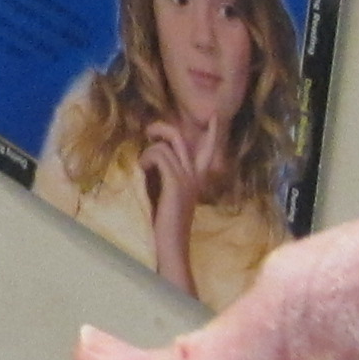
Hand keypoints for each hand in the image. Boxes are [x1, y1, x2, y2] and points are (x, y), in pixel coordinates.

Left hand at [138, 117, 217, 292]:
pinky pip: (159, 156)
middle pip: (181, 138)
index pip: (208, 150)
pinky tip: (143, 169)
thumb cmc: (164, 220)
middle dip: (162, 128)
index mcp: (197, 177)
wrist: (171, 244)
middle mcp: (196, 175)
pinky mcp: (176, 184)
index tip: (216, 115)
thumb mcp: (165, 191)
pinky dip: (147, 158)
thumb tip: (152, 155)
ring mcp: (187, 179)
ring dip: (148, 151)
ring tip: (142, 166)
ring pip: (166, 146)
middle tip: (148, 131)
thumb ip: (165, 173)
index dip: (212, 132)